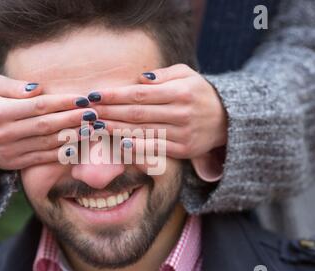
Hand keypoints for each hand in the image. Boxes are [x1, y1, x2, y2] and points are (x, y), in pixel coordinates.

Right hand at [0, 75, 95, 169]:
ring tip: (93, 129)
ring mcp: (9, 152)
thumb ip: (14, 87)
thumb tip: (38, 89)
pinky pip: (42, 159)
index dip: (62, 103)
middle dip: (73, 120)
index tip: (83, 99)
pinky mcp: (14, 164)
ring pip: (47, 144)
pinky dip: (62, 153)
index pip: (38, 107)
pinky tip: (79, 146)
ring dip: (73, 137)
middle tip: (95, 114)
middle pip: (46, 126)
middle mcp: (3, 134)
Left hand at [90, 64, 227, 159]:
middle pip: (137, 113)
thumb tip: (139, 79)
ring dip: (115, 129)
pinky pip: (154, 148)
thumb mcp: (187, 75)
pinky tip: (117, 142)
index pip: (139, 94)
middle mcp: (181, 113)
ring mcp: (182, 134)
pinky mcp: (182, 150)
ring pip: (142, 132)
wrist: (227, 120)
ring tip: (95, 125)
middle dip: (109, 112)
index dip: (115, 95)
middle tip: (87, 111)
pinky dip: (134, 146)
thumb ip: (163, 75)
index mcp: (181, 92)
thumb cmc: (200, 93)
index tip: (94, 95)